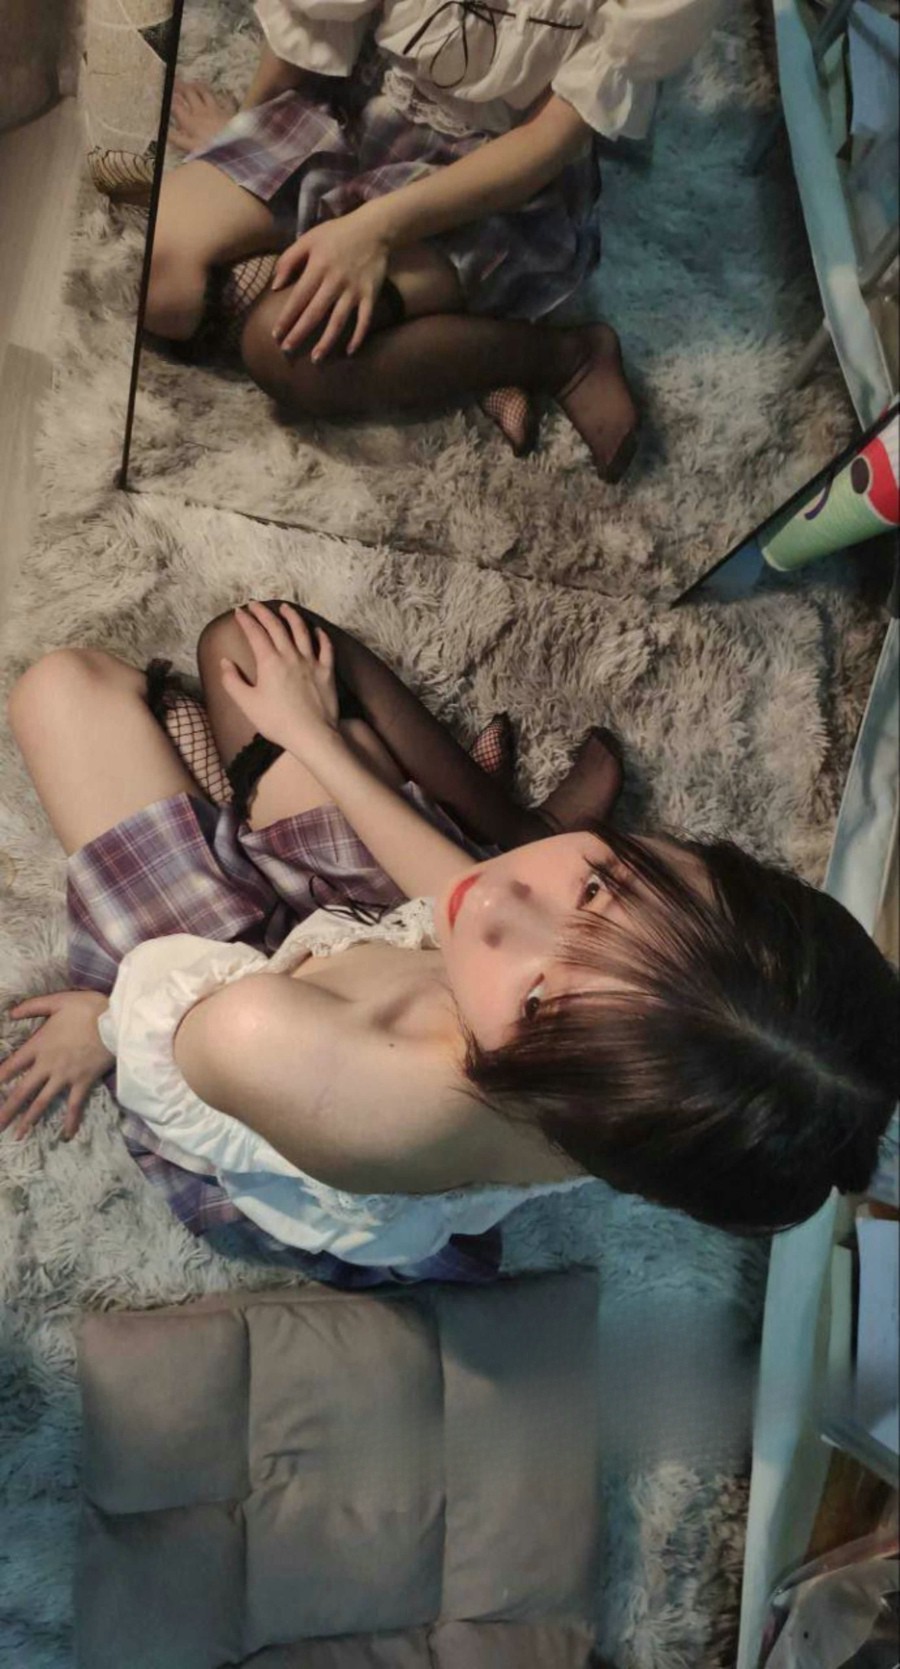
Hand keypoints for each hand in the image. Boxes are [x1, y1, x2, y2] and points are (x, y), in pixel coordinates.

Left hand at [0, 991, 113, 1142]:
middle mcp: (48, 1065)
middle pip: (22, 1092)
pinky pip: (75, 1106)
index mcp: (38, 1045)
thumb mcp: (57, 1001)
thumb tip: (9, 1013)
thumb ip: (33, 1006)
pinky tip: (66, 1136)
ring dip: (28, 1120)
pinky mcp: (83, 1082)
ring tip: (17, 1136)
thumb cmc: (87, 1008)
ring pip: (42, 1102)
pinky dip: (70, 1121)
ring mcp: (65, 1077)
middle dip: (7, 1110)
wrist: (116, 1021)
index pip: (11, 1066)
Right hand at [168, 79, 237, 152]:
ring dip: (198, 86)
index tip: (167, 93)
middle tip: (176, 81)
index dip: (171, 99)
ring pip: (205, 93)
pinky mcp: (229, 113)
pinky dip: (222, 96)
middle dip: (181, 87)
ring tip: (193, 83)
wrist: (234, 150)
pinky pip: (225, 101)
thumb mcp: (190, 148)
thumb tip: (165, 131)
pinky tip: (223, 94)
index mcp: (190, 121)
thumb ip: (176, 139)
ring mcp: (216, 110)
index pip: (177, 106)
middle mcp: (202, 112)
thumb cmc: (210, 151)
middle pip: (190, 94)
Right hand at [220, 601, 340, 753]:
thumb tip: (225, 662)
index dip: (246, 620)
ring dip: (292, 616)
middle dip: (264, 613)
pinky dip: (321, 636)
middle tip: (255, 605)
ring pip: (302, 631)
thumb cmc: (277, 722)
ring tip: (285, 607)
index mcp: (270, 662)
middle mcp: (291, 655)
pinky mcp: (327, 671)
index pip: (256, 633)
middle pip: (277, 627)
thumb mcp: (247, 703)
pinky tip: (317, 630)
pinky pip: (326, 648)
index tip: (239, 612)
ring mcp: (311, 662)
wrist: (311, 735)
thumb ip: (232, 681)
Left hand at [270, 209, 390, 358]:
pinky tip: (350, 351)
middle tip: (287, 351)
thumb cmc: (336, 234)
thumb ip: (289, 260)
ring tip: (316, 359)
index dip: (286, 318)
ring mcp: (355, 290)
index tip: (276, 334)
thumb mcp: (308, 239)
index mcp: (318, 267)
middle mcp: (335, 281)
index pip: (298, 298)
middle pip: (315, 313)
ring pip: (339, 321)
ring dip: (327, 342)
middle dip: (300, 333)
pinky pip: (365, 320)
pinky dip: (358, 336)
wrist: (373, 228)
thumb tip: (275, 285)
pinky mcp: (371, 295)